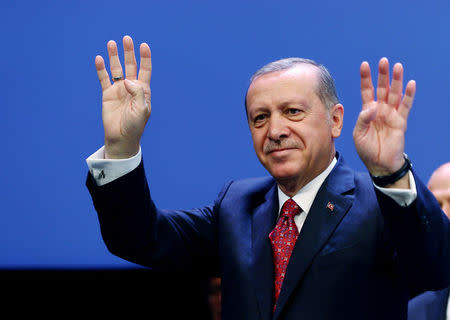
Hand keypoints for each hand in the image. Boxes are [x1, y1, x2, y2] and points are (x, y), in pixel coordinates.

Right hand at [95, 35, 151, 158]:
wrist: (121, 137)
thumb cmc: (135, 125)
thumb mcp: (141, 109)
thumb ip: (137, 92)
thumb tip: (127, 79)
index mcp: (142, 90)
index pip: (144, 70)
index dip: (144, 58)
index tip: (143, 46)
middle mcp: (131, 87)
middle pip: (130, 65)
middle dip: (129, 52)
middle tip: (126, 39)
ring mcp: (118, 90)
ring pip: (116, 69)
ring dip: (114, 56)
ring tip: (111, 43)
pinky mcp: (107, 94)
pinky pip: (104, 78)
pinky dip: (101, 69)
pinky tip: (99, 59)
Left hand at [353, 57, 415, 179]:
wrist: (379, 164)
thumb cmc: (366, 149)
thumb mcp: (358, 134)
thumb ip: (363, 119)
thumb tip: (372, 106)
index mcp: (367, 111)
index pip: (366, 91)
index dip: (365, 78)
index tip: (364, 65)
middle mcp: (380, 110)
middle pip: (381, 88)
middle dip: (382, 75)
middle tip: (383, 61)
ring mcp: (391, 114)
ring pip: (394, 93)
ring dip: (396, 80)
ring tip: (397, 66)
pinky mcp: (401, 121)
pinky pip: (406, 106)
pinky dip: (409, 95)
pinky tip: (411, 83)